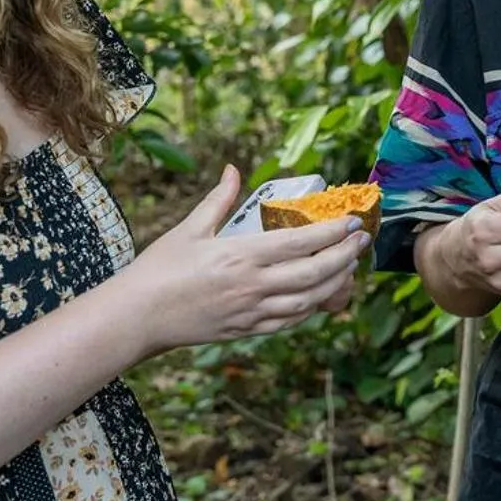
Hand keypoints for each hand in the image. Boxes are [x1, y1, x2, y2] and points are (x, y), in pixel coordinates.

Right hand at [127, 166, 369, 351]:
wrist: (138, 316)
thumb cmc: (160, 269)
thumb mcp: (189, 229)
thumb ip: (218, 200)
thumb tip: (233, 170)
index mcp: (240, 255)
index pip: (300, 242)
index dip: (331, 232)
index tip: (350, 222)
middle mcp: (251, 285)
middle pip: (313, 273)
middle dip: (344, 256)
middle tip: (362, 241)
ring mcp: (251, 312)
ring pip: (308, 301)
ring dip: (335, 283)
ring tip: (349, 267)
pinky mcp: (246, 330)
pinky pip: (290, 321)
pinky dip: (311, 308)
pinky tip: (320, 295)